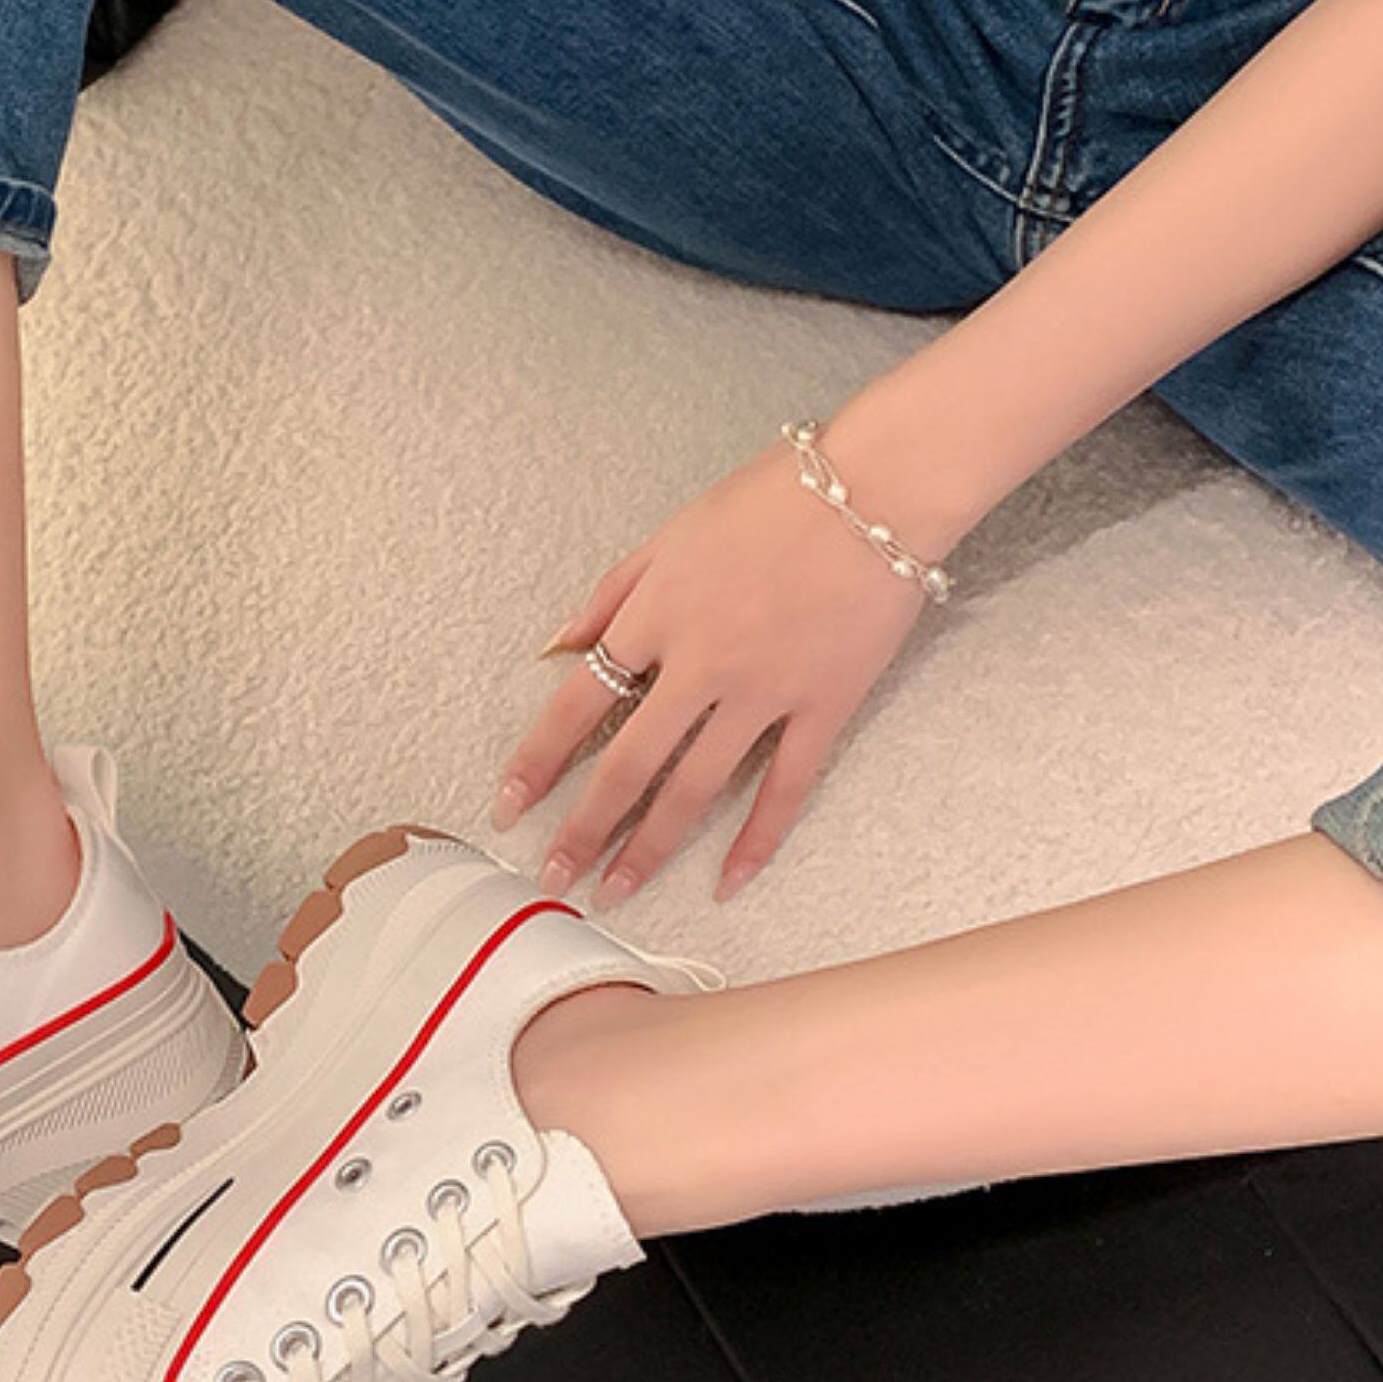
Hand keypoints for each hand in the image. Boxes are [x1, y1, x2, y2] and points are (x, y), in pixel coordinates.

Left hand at [492, 430, 933, 902]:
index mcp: (656, 616)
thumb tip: (559, 645)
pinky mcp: (823, 707)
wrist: (874, 490)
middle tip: (555, 877)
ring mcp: (763, 693)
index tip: (509, 806)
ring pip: (695, 788)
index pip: (579, 704)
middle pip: (628, 764)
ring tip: (617, 891)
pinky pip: (784, 787)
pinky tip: (728, 881)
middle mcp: (701, 664)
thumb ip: (612, 594)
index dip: (538, 761)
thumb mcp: (672, 533)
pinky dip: (756, 839)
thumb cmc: (772, 499)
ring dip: (650, 847)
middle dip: (585, 828)